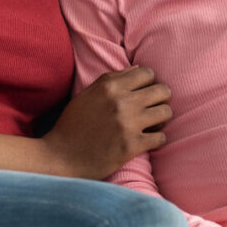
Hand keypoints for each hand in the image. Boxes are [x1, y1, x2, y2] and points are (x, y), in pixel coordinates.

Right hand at [43, 66, 172, 178]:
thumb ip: (112, 80)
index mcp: (110, 86)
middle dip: (160, 99)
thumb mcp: (87, 95)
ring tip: (151, 125)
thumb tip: (138, 69)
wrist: (60, 158)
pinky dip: (157, 140)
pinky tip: (148, 141)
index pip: (148, 73)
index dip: (149, 83)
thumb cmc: (73, 125)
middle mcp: (121, 101)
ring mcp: (128, 124)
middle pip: (163, 90)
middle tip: (151, 109)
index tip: (144, 94)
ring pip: (166, 112)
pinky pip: (161, 137)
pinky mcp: (132, 146)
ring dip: (161, 119)